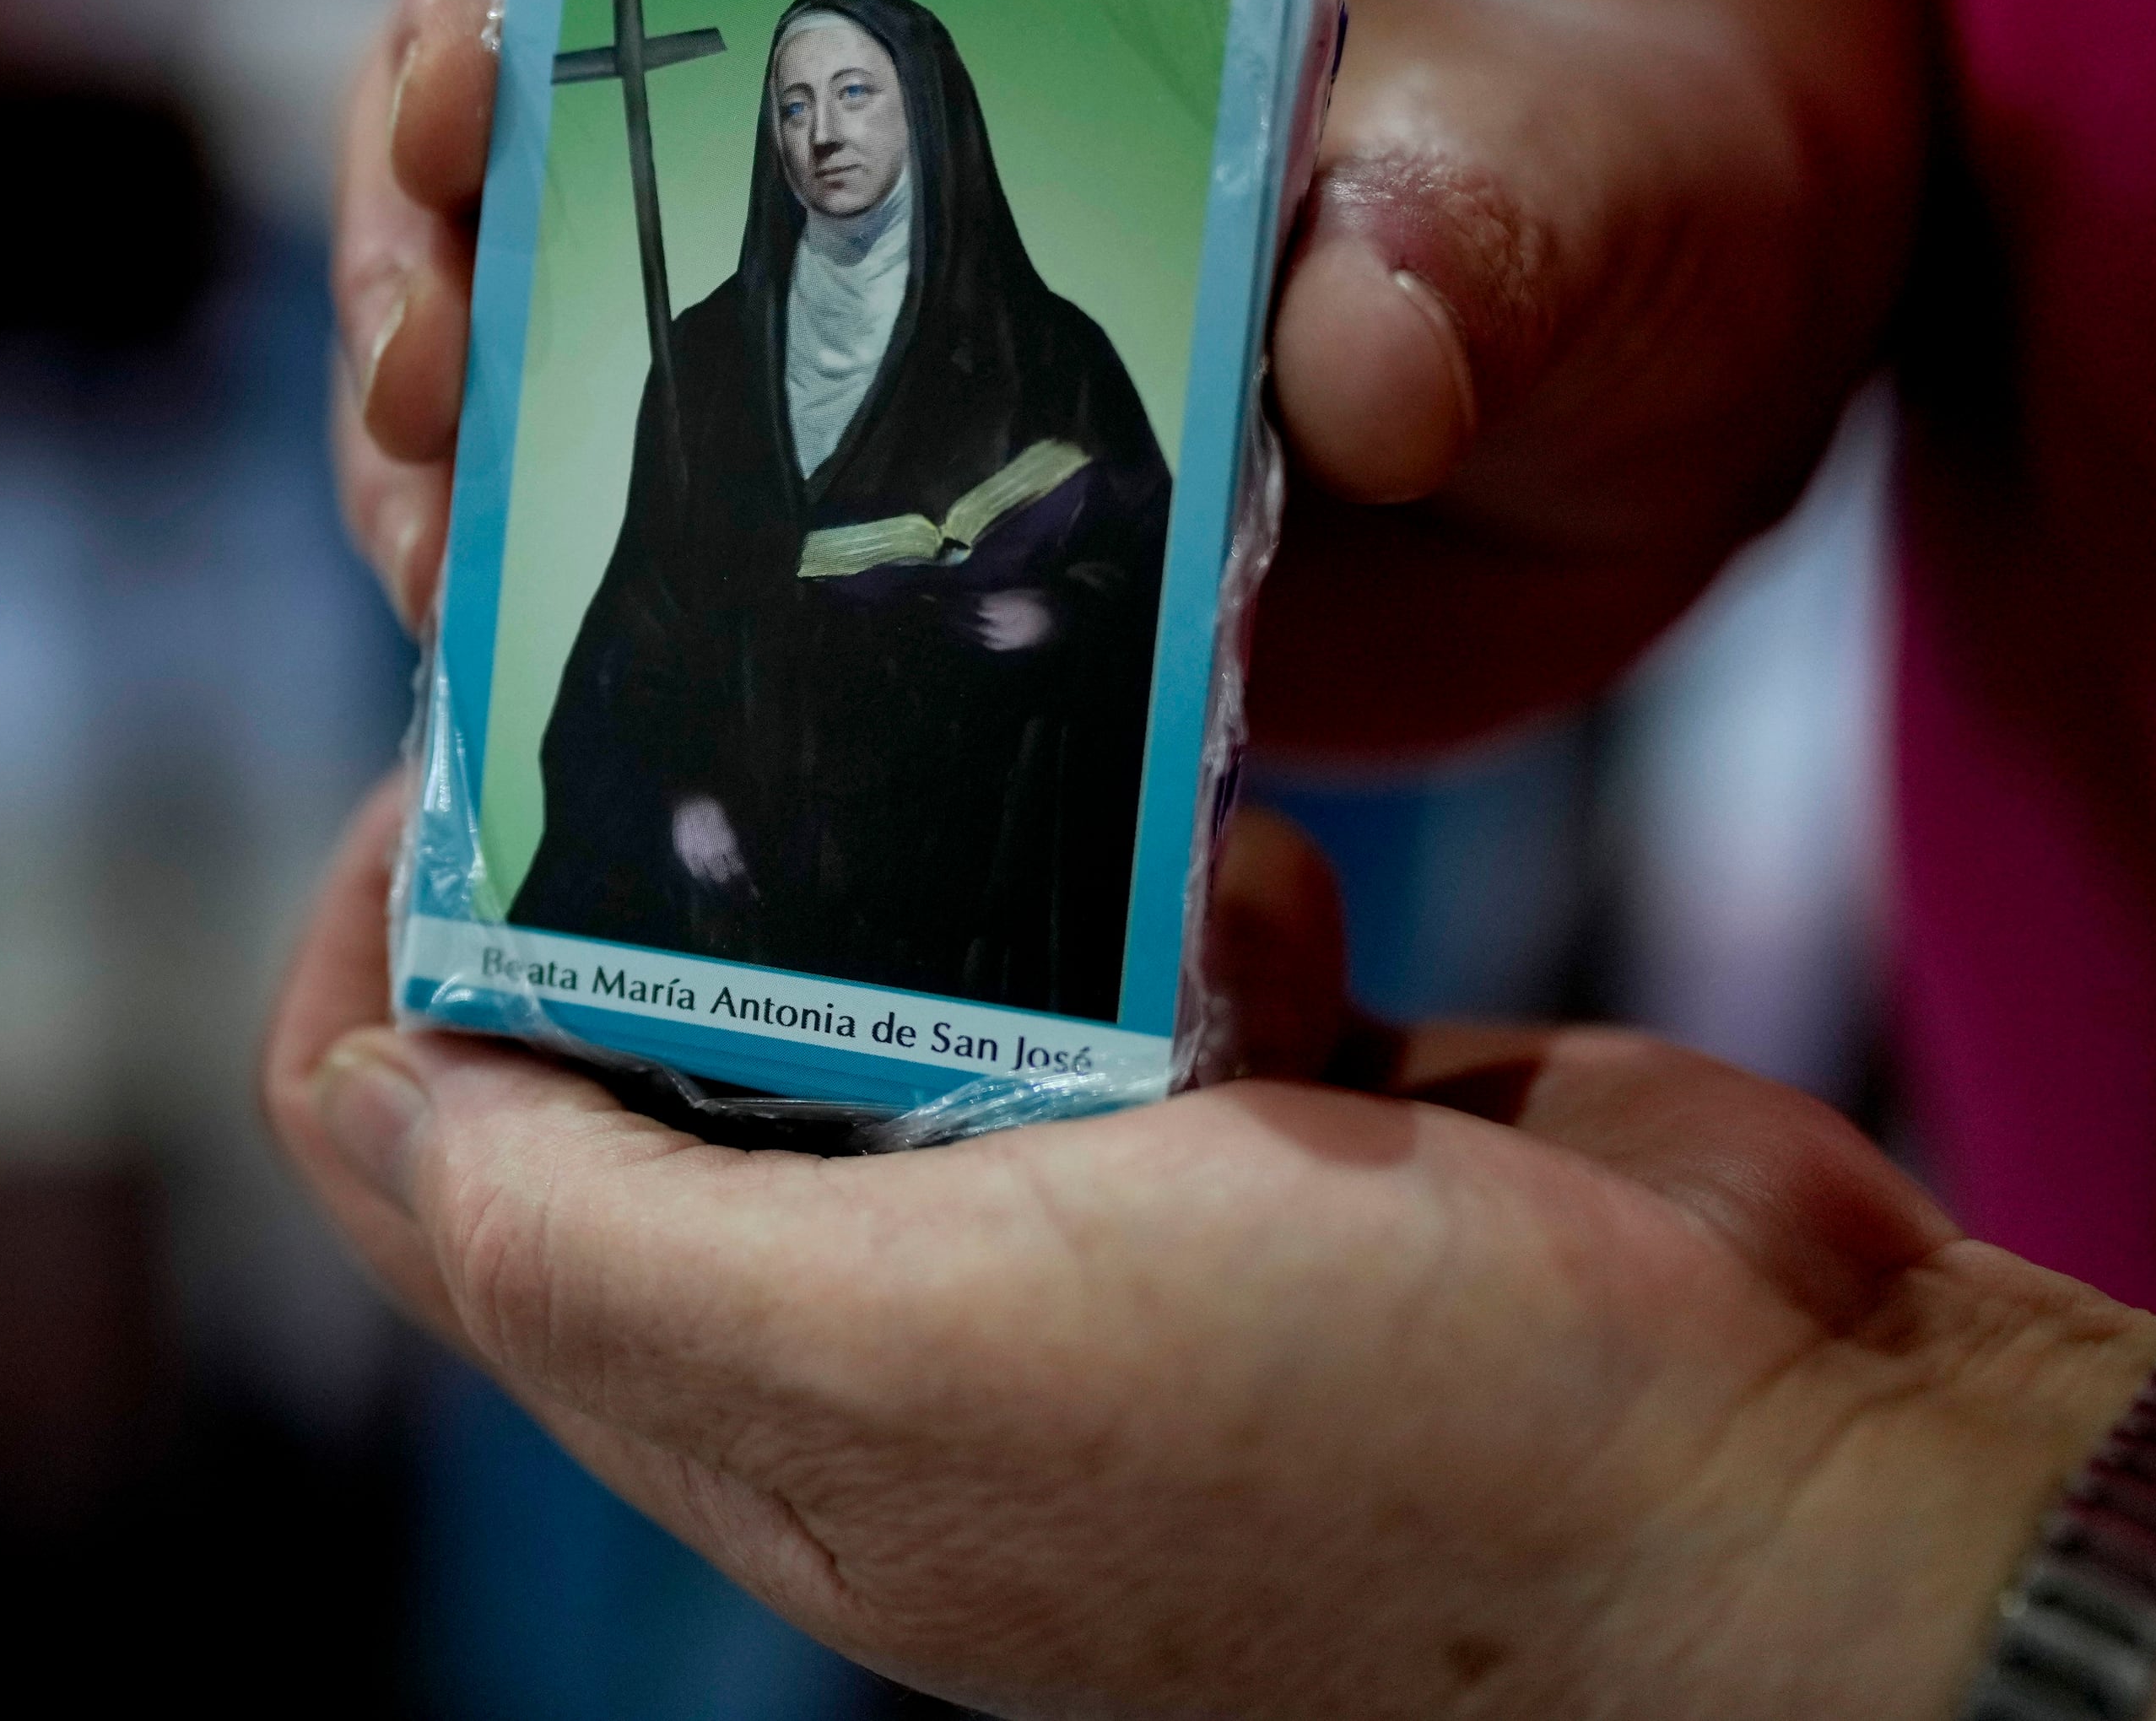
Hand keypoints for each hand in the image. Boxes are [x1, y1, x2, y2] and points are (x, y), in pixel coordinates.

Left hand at [262, 782, 2155, 1719]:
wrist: (1792, 1470)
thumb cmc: (1368, 1436)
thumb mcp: (920, 1367)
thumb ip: (596, 1249)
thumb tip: (363, 1108)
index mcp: (752, 1407)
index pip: (421, 1162)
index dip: (385, 957)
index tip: (448, 763)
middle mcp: (877, 1320)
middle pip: (634, 1026)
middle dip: (688, 860)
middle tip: (763, 684)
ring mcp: (1069, 1211)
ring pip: (889, 941)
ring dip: (985, 869)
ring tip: (1128, 880)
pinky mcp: (1240, 1105)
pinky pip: (1123, 923)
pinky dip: (1191, 892)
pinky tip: (1300, 941)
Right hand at [330, 0, 1912, 746]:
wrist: (1670, 399)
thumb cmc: (1631, 204)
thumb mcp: (1592, 197)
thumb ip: (1487, 246)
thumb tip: (1360, 360)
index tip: (452, 123)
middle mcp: (851, 126)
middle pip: (509, 132)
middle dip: (420, 265)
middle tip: (426, 430)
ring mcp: (833, 327)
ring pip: (538, 350)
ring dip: (448, 463)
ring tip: (451, 594)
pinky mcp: (852, 512)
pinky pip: (648, 539)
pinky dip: (567, 610)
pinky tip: (537, 703)